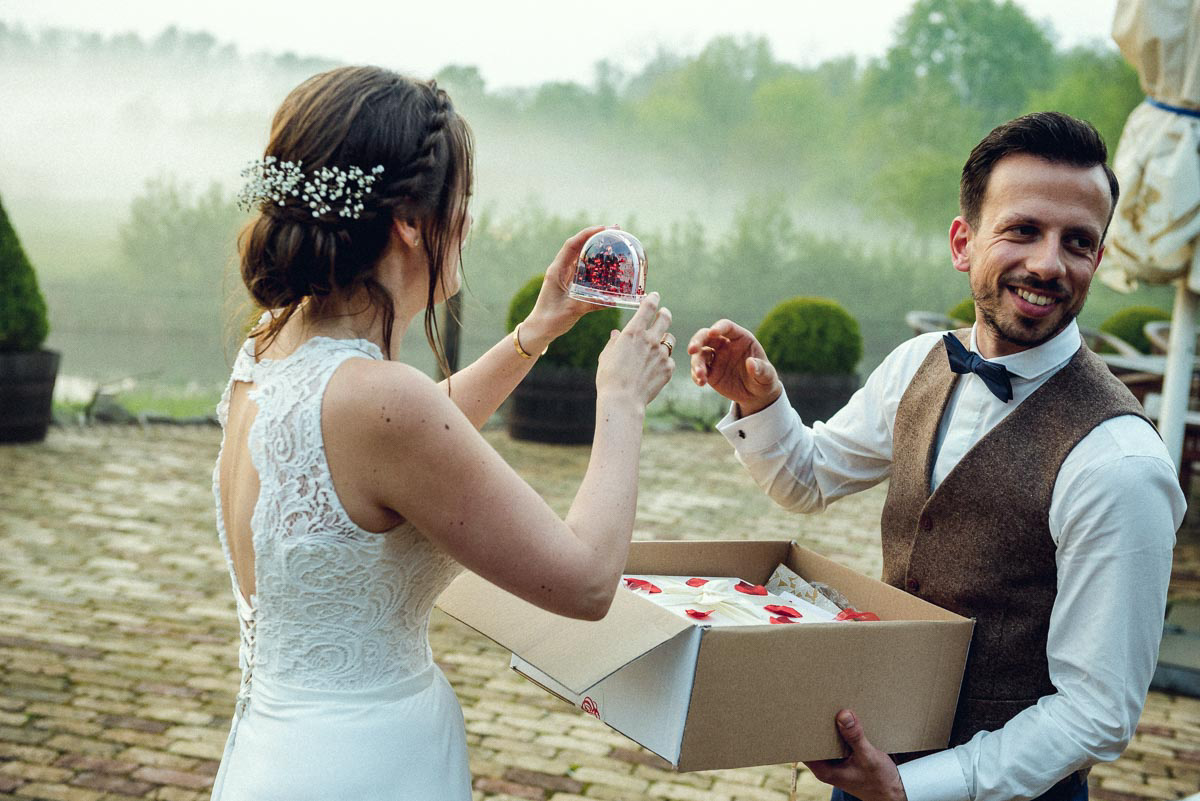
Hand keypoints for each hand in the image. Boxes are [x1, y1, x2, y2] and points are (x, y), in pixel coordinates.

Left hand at [519, 225, 609, 350]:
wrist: (540, 329)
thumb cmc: (551, 319)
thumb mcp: (571, 310)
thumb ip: (590, 304)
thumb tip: (613, 301)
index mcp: (557, 270)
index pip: (572, 245)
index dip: (587, 234)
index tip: (603, 228)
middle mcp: (560, 269)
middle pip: (578, 246)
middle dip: (596, 236)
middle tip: (615, 231)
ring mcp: (565, 276)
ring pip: (581, 256)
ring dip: (596, 247)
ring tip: (615, 242)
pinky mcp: (570, 283)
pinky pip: (583, 268)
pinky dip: (595, 263)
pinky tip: (608, 264)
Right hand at [596, 292, 673, 411]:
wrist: (622, 400)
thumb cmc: (609, 378)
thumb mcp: (606, 356)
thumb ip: (614, 342)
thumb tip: (617, 334)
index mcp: (633, 332)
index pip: (648, 307)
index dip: (652, 298)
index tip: (654, 296)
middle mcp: (650, 339)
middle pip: (665, 318)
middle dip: (664, 313)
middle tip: (663, 314)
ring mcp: (662, 354)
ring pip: (670, 339)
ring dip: (664, 339)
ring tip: (658, 346)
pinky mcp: (668, 368)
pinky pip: (669, 360)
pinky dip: (663, 361)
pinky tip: (654, 369)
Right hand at [687, 319, 781, 416]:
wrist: (756, 395)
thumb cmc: (765, 380)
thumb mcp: (767, 376)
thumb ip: (761, 369)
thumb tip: (750, 363)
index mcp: (740, 338)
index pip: (727, 327)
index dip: (719, 327)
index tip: (712, 333)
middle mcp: (725, 345)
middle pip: (706, 336)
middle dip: (697, 340)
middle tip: (691, 350)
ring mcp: (716, 358)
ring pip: (700, 354)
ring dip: (696, 363)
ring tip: (701, 376)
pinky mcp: (710, 372)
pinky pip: (698, 370)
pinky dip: (696, 375)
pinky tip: (701, 383)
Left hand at [803, 710, 906, 800]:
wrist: (893, 794)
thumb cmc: (880, 782)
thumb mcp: (869, 757)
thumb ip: (855, 737)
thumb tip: (843, 714)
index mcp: (824, 770)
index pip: (802, 748)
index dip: (800, 731)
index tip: (802, 712)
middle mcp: (825, 766)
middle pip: (812, 740)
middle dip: (815, 723)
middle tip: (816, 702)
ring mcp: (834, 761)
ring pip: (825, 739)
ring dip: (829, 725)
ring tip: (828, 704)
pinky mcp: (843, 757)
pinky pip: (836, 740)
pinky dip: (840, 730)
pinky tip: (844, 717)